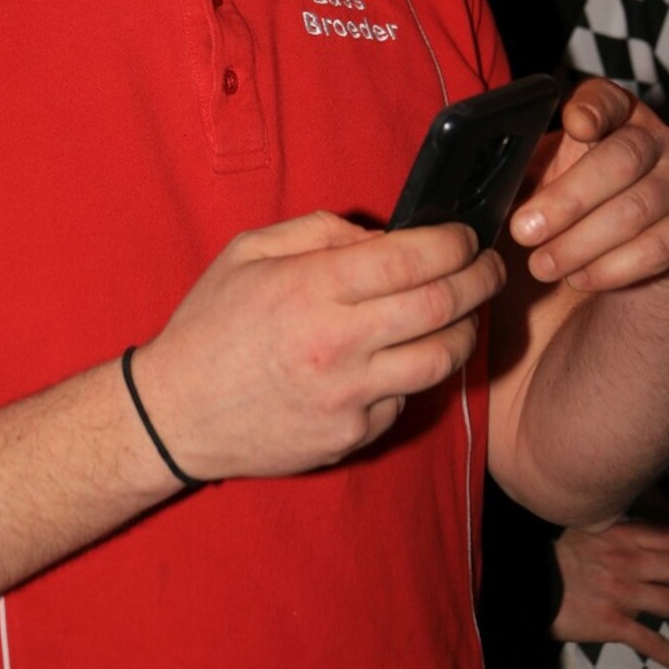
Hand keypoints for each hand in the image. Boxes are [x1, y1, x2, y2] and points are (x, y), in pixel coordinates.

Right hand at [133, 210, 504, 482]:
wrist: (177, 413)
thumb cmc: (211, 322)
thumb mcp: (249, 251)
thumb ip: (319, 231)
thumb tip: (382, 237)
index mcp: (311, 287)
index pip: (411, 258)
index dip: (454, 242)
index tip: (466, 236)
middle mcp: (337, 343)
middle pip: (442, 306)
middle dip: (481, 279)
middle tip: (491, 268)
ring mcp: (348, 396)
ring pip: (442, 360)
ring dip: (466, 330)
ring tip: (463, 312)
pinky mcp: (352, 437)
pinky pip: (406, 399)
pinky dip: (415, 374)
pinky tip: (402, 357)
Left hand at [509, 78, 668, 290]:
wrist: (593, 259)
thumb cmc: (558, 209)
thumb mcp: (538, 179)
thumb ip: (520, 170)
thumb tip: (485, 177)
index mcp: (612, 119)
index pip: (608, 100)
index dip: (595, 109)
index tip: (575, 125)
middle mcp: (652, 143)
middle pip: (621, 159)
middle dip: (568, 198)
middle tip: (524, 230)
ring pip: (638, 207)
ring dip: (584, 241)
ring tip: (542, 264)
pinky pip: (659, 247)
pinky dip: (615, 267)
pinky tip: (580, 277)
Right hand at [553, 520, 668, 664]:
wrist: (527, 579)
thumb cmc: (558, 553)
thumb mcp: (588, 529)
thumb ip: (620, 530)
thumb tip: (648, 530)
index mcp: (623, 535)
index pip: (668, 536)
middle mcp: (629, 561)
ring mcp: (623, 593)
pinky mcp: (613, 622)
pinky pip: (651, 643)